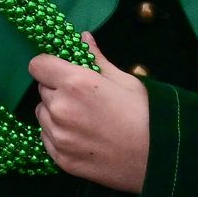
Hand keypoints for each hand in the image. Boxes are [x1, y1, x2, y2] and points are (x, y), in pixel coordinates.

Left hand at [29, 33, 150, 192]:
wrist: (159, 159)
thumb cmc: (146, 114)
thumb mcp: (124, 80)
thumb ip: (96, 59)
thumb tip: (83, 37)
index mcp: (75, 83)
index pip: (37, 65)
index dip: (48, 65)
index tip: (61, 70)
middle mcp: (60, 108)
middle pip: (41, 90)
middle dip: (56, 89)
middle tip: (82, 98)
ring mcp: (58, 136)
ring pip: (42, 115)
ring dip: (55, 112)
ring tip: (83, 119)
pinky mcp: (60, 159)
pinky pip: (47, 138)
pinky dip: (57, 134)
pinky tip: (82, 137)